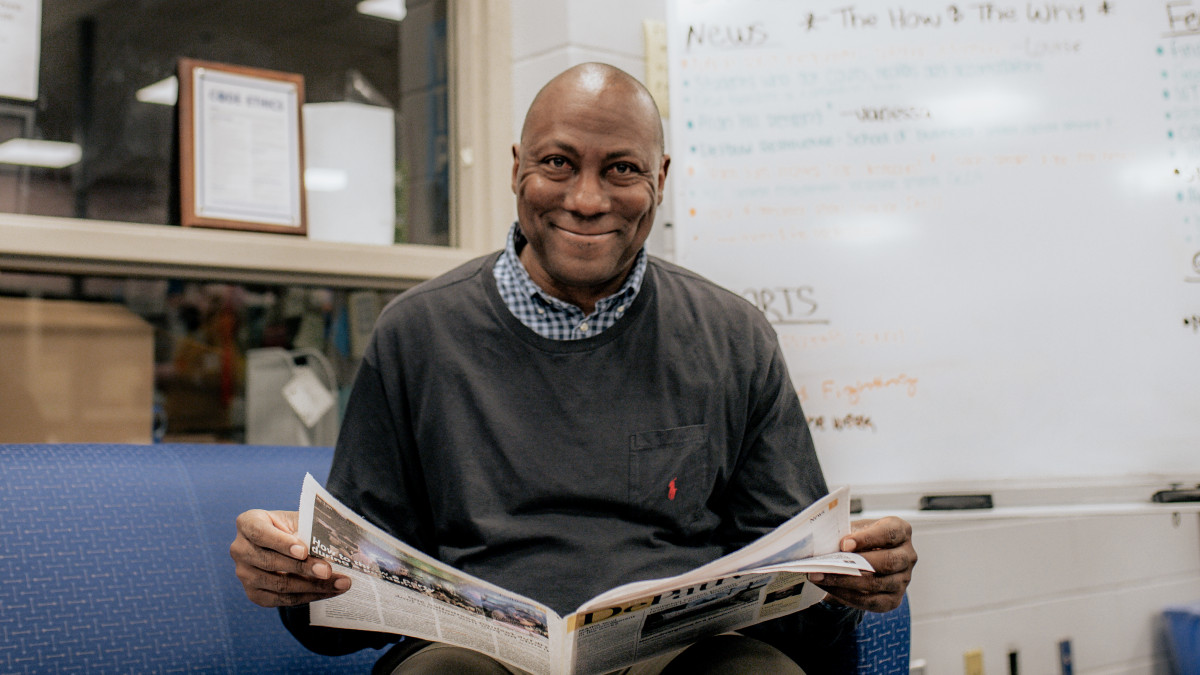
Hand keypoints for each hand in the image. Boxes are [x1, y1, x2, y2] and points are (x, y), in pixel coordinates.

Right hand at [230, 509, 350, 606]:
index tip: (304, 551)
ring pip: (278, 584)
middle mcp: (240, 549)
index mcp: (248, 523)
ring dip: (312, 586)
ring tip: (339, 584)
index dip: (282, 543)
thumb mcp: (299, 521)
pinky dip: (308, 596)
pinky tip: (328, 592)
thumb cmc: (294, 528)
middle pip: (271, 562)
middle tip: (328, 571)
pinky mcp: (253, 594)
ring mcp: (244, 574)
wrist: (284, 545)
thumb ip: (310, 530)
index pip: (261, 533)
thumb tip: (335, 547)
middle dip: (303, 568)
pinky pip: (281, 600)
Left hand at [810, 516, 915, 612]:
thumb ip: (844, 534)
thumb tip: (823, 546)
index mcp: (900, 531)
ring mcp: (903, 580)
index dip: (867, 538)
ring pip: (876, 583)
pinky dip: (847, 595)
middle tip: (826, 564)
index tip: (844, 544)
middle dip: (855, 564)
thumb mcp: (854, 530)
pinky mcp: (893, 599)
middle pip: (887, 561)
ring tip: (820, 577)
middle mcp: (907, 556)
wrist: (862, 559)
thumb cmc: (858, 539)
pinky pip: (870, 601)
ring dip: (845, 581)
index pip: (889, 533)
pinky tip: (829, 587)